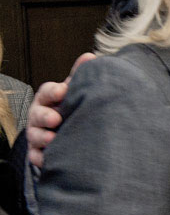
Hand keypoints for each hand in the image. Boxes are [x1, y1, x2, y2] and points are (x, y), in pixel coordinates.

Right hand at [26, 52, 94, 168]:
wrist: (68, 131)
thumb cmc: (71, 106)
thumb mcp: (75, 90)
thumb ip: (80, 75)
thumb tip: (90, 57)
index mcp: (49, 99)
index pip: (47, 92)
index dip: (52, 91)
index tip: (62, 90)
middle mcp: (40, 116)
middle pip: (37, 115)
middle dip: (44, 116)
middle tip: (56, 119)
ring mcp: (38, 134)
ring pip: (35, 136)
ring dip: (42, 138)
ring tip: (53, 140)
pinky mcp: (40, 152)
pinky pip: (37, 156)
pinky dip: (42, 157)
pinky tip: (49, 158)